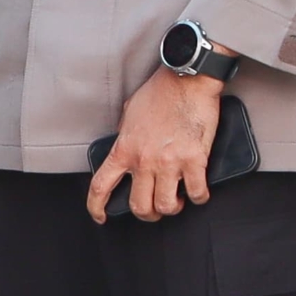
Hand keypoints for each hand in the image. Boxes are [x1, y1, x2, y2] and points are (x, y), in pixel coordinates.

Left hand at [86, 69, 224, 223]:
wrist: (187, 79)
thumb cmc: (160, 91)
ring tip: (178, 199)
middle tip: (155, 208)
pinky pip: (196, 193)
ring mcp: (169, 162)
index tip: (101, 216)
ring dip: (172, 208)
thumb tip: (125, 146)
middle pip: (139, 206)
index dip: (97, 207)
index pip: (101, 186)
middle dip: (147, 214)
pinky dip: (198, 197)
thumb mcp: (130, 113)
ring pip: (166, 206)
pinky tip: (198, 191)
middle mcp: (144, 160)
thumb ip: (125, 135)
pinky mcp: (195, 159)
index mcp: (124, 148)